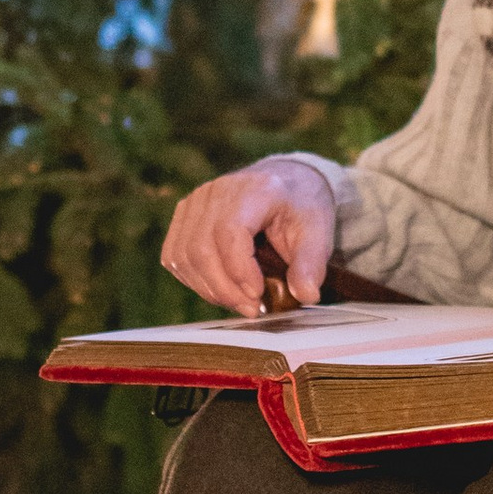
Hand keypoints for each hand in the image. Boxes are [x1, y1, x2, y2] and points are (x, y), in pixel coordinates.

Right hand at [159, 155, 338, 315]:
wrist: (284, 184)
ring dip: (209, 289)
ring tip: (239, 302)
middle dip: (224, 289)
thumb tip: (306, 295)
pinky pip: (174, 257)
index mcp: (255, 189)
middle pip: (201, 248)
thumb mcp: (318, 233)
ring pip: (183, 256)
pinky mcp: (183, 217)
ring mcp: (195, 202)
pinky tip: (220, 289)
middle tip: (252, 309)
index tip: (258, 295)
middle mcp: (217, 191)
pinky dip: (194, 280)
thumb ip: (311, 265)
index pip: (229, 231)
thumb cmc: (300, 209)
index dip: (238, 269)